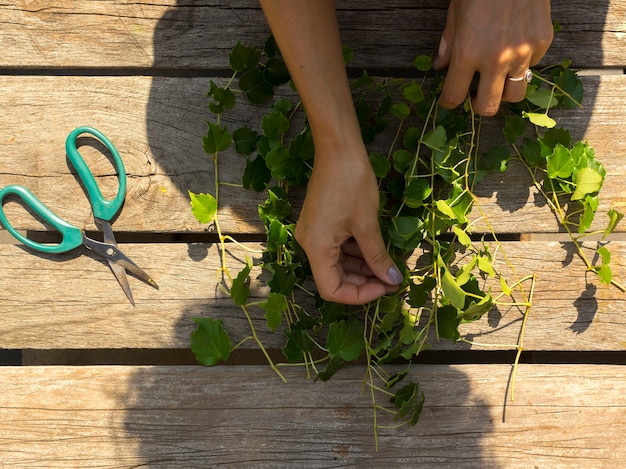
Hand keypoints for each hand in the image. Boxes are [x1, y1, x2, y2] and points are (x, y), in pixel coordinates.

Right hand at [295, 142, 402, 304]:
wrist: (337, 148)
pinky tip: (376, 251)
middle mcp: (310, 244)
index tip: (384, 289)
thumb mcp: (367, 224)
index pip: (332, 290)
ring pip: (337, 263)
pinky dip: (356, 253)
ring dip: (361, 268)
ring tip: (387, 267)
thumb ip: (378, 256)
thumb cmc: (351, 183)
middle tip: (391, 281)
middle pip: (334, 278)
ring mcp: (314, 234)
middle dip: (363, 282)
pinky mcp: (320, 224)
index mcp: (316, 248)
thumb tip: (392, 281)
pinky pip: (337, 248)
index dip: (359, 295)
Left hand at [433, 0, 553, 115]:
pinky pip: (531, 67)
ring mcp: (521, 53)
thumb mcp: (455, 13)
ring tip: (498, 80)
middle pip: (488, 107)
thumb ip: (448, 43)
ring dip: (504, 92)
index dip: (448, 103)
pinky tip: (515, 49)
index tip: (449, 101)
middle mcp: (495, 60)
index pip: (454, 96)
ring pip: (514, 95)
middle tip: (476, 98)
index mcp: (467, 54)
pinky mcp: (541, 43)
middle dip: (479, 106)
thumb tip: (440, 66)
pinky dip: (522, 65)